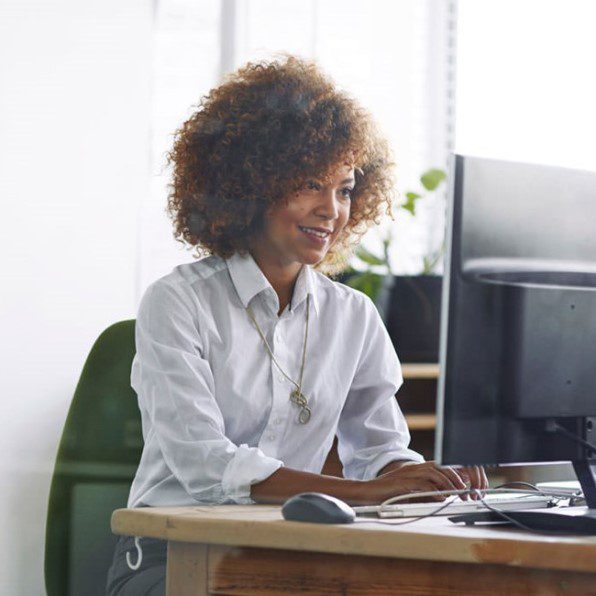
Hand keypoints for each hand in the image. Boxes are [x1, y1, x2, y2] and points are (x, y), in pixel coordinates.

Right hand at [368, 460, 487, 503]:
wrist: (368, 492)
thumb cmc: (388, 493)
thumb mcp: (411, 490)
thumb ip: (426, 491)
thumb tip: (444, 495)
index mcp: (417, 468)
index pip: (440, 465)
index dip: (454, 473)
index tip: (465, 485)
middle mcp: (414, 468)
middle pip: (440, 466)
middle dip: (455, 478)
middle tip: (465, 491)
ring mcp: (408, 474)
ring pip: (434, 473)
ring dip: (448, 483)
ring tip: (457, 494)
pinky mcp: (402, 482)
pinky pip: (422, 484)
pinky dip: (435, 490)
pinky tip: (442, 498)